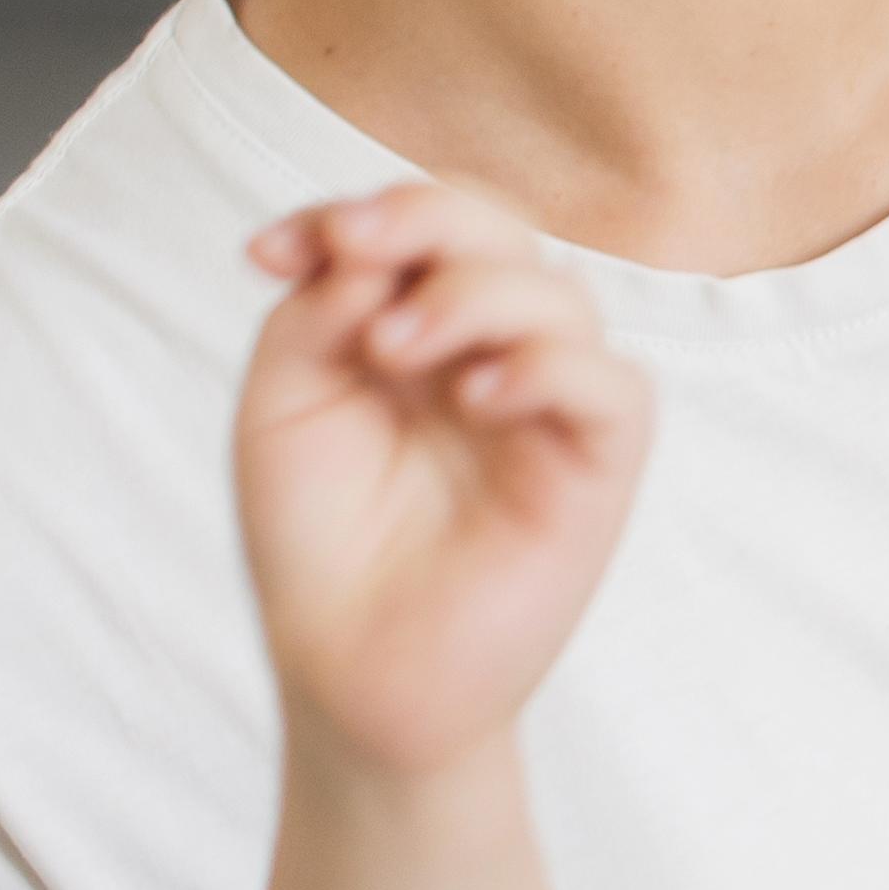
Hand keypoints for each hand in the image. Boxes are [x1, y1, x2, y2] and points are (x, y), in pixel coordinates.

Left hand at [233, 189, 650, 782]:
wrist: (350, 677)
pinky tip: (481, 397)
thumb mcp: (284, 405)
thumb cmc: (318, 547)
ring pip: (561, 294)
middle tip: (357, 258)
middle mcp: (490, 354)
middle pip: (502, 230)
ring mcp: (547, 411)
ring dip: (472, 295)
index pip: (423, 225)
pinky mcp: (595, 472)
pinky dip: (550, 368)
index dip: (359, 212)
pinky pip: (613, 388)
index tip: (275, 254)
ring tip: (395, 352)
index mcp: (418, 329)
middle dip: (427, 220)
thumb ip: (317, 313)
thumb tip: (370, 253)